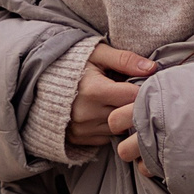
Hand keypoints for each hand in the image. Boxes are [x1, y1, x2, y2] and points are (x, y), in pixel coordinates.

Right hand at [69, 43, 154, 157]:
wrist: (41, 81)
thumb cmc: (73, 63)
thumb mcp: (98, 54)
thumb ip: (125, 59)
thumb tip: (152, 68)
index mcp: (94, 90)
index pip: (133, 96)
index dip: (143, 89)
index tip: (145, 83)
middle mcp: (88, 114)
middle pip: (128, 114)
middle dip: (133, 104)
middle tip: (132, 92)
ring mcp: (82, 129)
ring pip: (119, 129)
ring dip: (121, 117)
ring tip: (116, 101)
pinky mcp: (79, 139)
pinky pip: (106, 138)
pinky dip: (110, 127)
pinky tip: (106, 112)